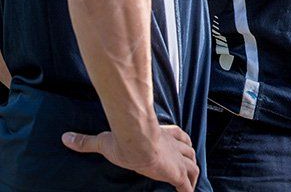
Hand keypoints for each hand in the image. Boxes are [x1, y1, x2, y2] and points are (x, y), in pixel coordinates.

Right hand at [62, 123, 198, 191]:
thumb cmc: (124, 139)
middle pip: (189, 149)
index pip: (178, 135)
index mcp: (162, 135)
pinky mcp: (177, 174)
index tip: (180, 145)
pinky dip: (189, 191)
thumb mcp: (104, 141)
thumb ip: (87, 142)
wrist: (137, 141)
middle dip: (188, 157)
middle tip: (185, 166)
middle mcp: (173, 145)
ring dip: (192, 172)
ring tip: (188, 181)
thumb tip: (65, 137)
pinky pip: (188, 186)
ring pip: (193, 164)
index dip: (180, 140)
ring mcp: (178, 160)